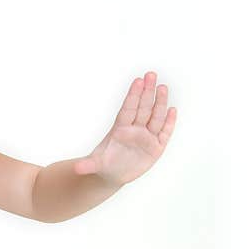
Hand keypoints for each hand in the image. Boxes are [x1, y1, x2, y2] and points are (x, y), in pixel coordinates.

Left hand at [74, 71, 177, 186]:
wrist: (113, 174)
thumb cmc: (103, 164)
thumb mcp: (95, 165)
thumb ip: (87, 165)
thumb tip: (76, 168)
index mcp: (119, 129)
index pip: (128, 109)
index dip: (133, 95)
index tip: (137, 80)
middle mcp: (134, 130)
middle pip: (142, 108)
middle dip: (147, 91)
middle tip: (150, 74)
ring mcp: (146, 137)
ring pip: (155, 117)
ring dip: (160, 103)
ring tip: (162, 87)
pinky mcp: (156, 147)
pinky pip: (164, 132)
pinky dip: (169, 122)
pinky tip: (172, 110)